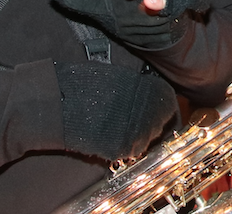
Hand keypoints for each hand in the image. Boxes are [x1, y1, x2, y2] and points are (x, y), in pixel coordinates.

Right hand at [55, 62, 177, 160]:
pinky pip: (126, 152)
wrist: (61, 101)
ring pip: (144, 142)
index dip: (159, 111)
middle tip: (128, 122)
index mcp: (156, 92)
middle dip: (148, 125)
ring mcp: (138, 134)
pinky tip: (105, 137)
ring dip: (134, 137)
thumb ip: (143, 90)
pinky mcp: (121, 150)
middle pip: (159, 126)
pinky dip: (118, 148)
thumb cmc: (89, 83)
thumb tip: (151, 98)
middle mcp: (152, 114)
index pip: (169, 107)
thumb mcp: (123, 78)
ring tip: (114, 128)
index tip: (152, 113)